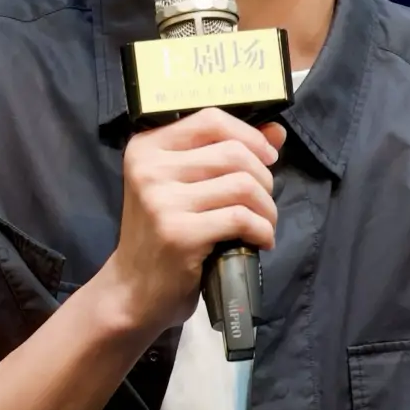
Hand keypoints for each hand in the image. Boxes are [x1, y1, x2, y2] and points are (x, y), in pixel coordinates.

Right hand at [98, 109, 288, 340]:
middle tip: (263, 203)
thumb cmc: (161, 235)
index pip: (211, 119)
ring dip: (267, 208)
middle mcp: (150, 169)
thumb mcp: (183, 187)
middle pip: (233, 153)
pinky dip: (261, 230)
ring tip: (263, 224)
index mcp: (147, 147)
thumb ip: (224, 153)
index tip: (268, 157)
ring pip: (242, 185)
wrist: (133, 290)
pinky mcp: (179, 234)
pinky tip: (259, 241)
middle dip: (264, 178)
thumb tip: (276, 130)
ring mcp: (162, 202)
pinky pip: (240, 218)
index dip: (250, 135)